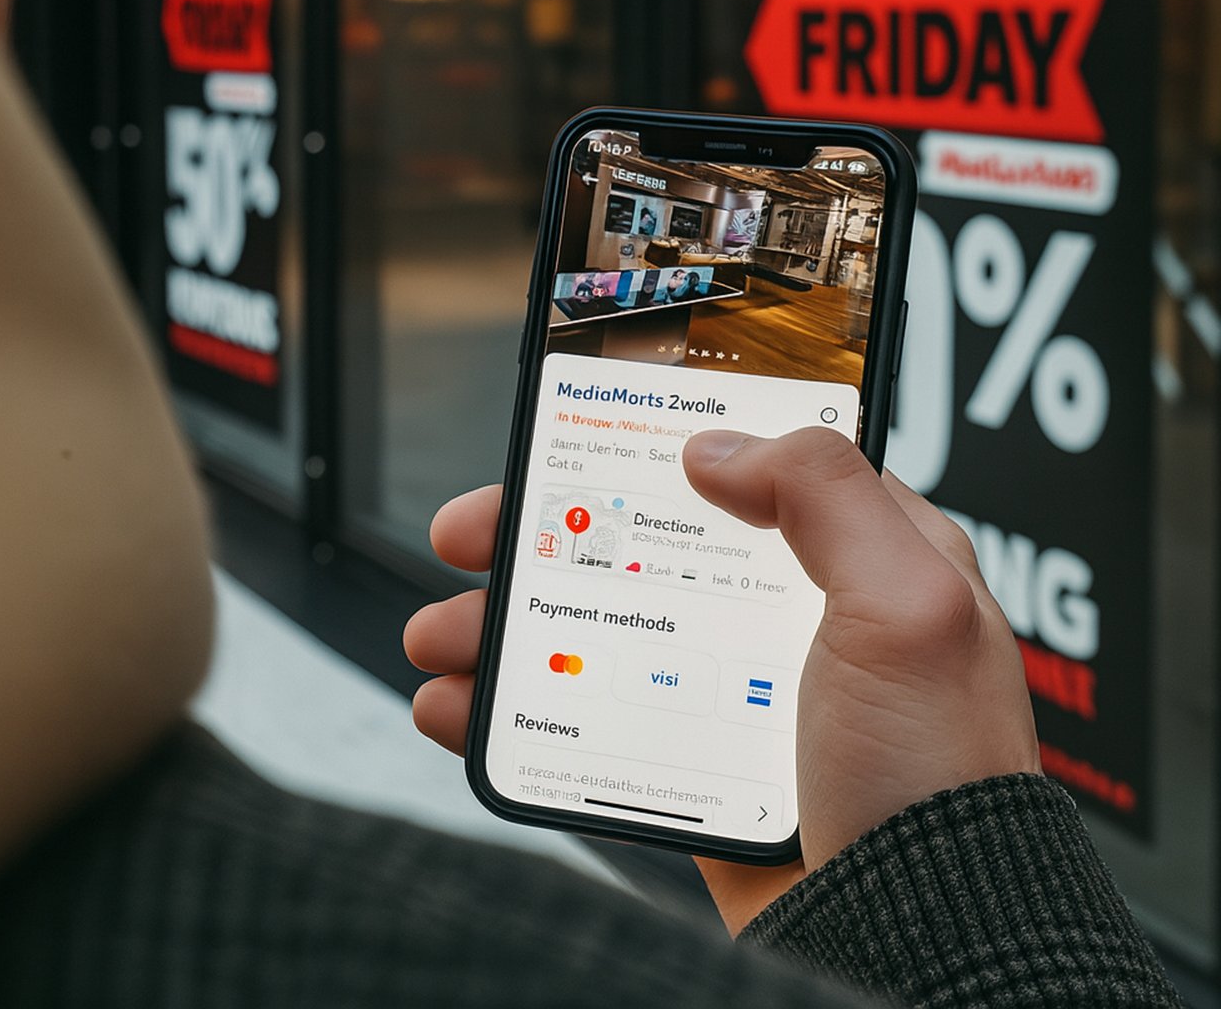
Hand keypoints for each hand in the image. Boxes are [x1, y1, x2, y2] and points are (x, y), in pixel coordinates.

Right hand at [405, 429, 1039, 934]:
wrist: (912, 941)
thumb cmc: (935, 782)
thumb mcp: (907, 609)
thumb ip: (825, 494)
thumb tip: (719, 448)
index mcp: (858, 555)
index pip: (742, 464)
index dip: (650, 444)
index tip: (571, 438)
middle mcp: (792, 613)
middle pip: (644, 539)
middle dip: (546, 534)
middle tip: (473, 534)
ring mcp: (734, 686)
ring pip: (601, 624)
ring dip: (511, 623)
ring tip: (444, 634)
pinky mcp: (692, 756)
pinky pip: (591, 712)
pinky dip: (522, 703)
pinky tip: (465, 705)